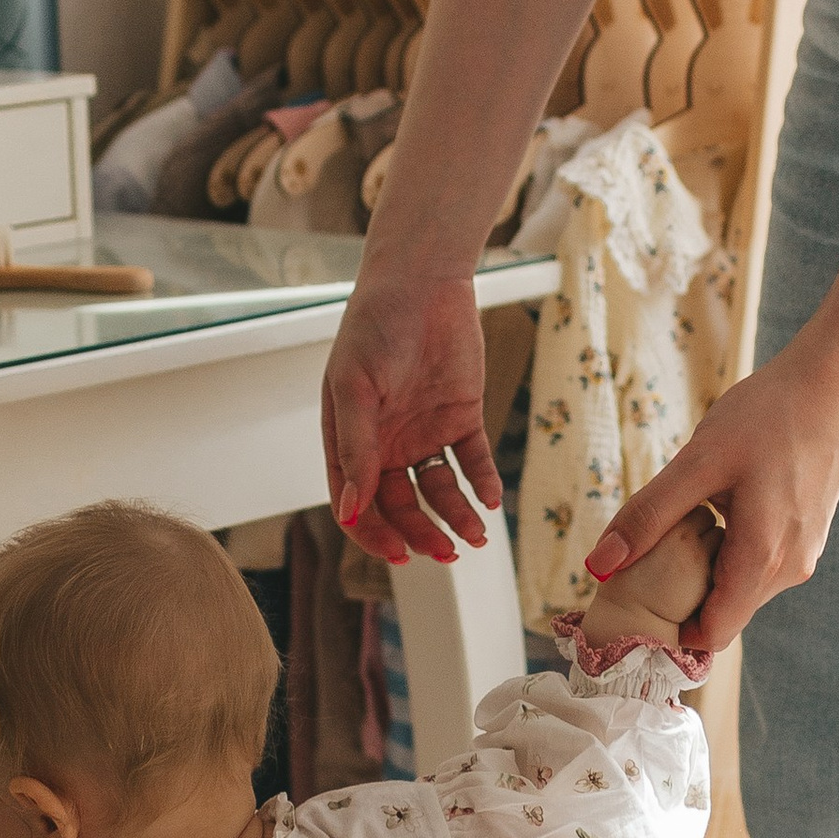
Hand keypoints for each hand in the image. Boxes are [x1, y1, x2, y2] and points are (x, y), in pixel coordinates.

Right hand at [321, 262, 500, 565]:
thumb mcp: (356, 387)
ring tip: (476, 537)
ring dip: (455, 517)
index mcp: (349, 440)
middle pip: (401, 506)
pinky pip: (472, 461)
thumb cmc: (375, 326)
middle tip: (446, 554)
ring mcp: (424, 432)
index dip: (374, 533)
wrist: (423, 281)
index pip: (357, 503)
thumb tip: (350, 508)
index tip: (400, 555)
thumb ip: (355, 448)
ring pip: (439, 491)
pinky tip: (489, 500)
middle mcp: (386, 443)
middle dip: (422, 534)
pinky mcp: (461, 417)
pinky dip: (481, 483)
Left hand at [582, 324, 838, 645]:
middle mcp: (790, 569)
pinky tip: (716, 508)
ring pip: (743, 587)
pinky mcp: (809, 533)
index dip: (670, 632)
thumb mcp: (699, 462)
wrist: (835, 380)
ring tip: (681, 525)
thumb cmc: (768, 415)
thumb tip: (599, 565)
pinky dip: (731, 550)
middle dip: (684, 598)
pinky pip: (761, 562)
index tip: (637, 607)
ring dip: (708, 570)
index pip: (712, 635)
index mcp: (763, 560)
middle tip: (646, 561)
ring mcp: (805, 552)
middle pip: (725, 612)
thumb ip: (649, 515)